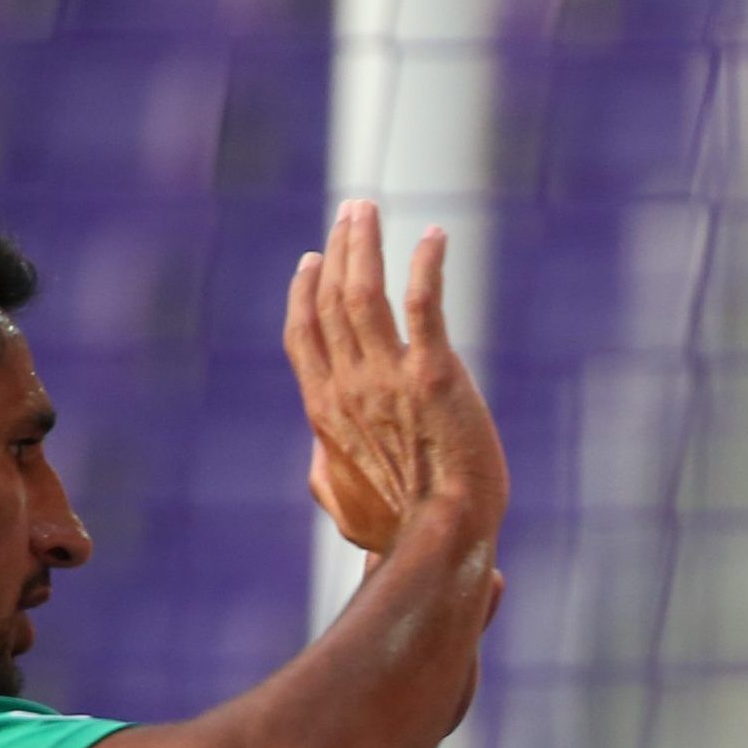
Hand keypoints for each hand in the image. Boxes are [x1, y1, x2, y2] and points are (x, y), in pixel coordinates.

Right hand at [283, 201, 509, 555]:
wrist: (443, 537)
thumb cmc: (400, 529)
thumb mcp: (345, 508)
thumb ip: (328, 474)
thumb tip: (321, 457)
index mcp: (325, 411)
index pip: (304, 334)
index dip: (305, 292)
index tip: (313, 260)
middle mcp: (349, 386)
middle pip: (330, 300)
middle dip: (337, 250)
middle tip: (351, 214)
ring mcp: (388, 378)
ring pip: (363, 292)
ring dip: (364, 244)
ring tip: (369, 209)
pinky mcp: (434, 375)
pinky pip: (424, 305)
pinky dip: (426, 266)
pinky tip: (434, 237)